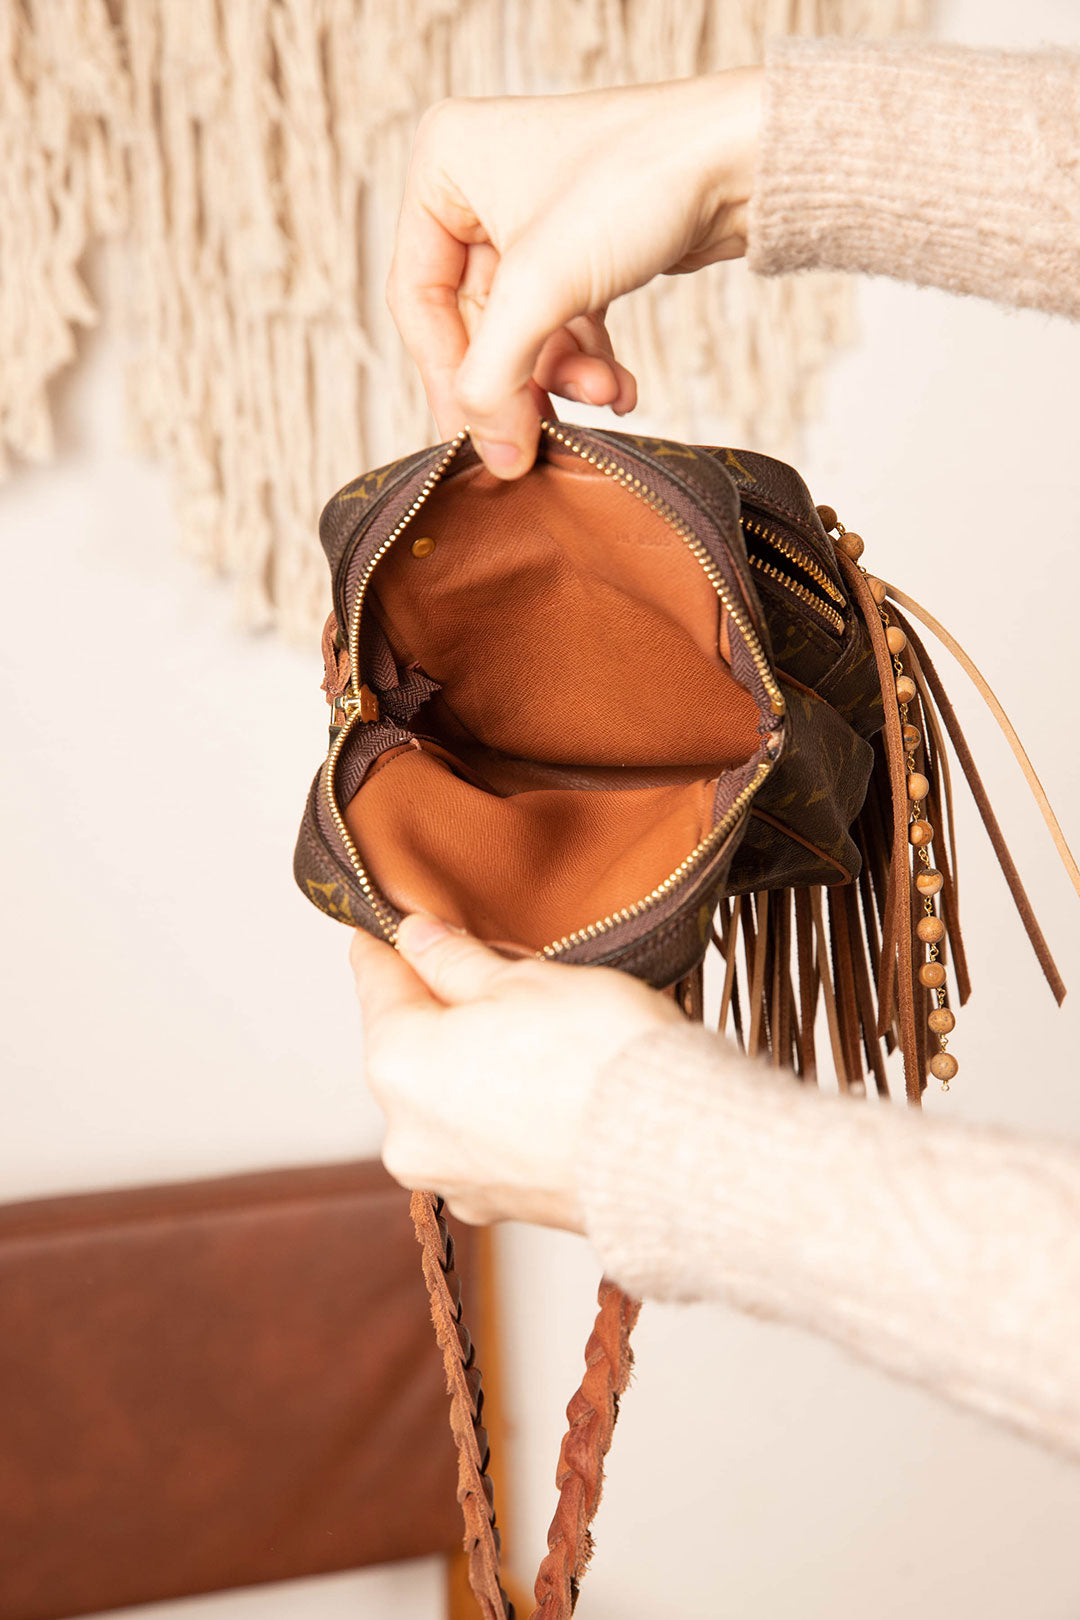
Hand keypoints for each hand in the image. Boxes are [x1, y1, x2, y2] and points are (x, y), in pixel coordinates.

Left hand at [350, 914, 685, 1230]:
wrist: (677, 1150)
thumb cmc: (602, 1057)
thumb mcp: (524, 979)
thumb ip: (455, 959)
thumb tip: (418, 939)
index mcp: (398, 1064)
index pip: (376, 982)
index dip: (388, 944)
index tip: (392, 923)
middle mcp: (407, 1132)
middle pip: (409, 1044)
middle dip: (444, 1004)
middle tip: (494, 965)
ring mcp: (452, 1177)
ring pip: (446, 1094)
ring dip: (474, 1058)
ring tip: (536, 1024)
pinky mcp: (498, 1205)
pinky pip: (483, 1137)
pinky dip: (502, 1106)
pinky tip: (548, 1079)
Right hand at [386, 69, 762, 475]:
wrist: (744, 158)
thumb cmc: (639, 183)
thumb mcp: (542, 287)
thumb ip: (494, 380)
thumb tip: (492, 460)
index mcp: (442, 167)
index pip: (418, 300)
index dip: (449, 380)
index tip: (485, 441)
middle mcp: (478, 185)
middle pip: (474, 324)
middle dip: (523, 380)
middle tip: (545, 437)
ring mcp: (531, 217)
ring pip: (523, 330)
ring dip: (563, 375)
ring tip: (606, 394)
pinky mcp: (581, 245)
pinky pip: (563, 322)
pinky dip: (589, 361)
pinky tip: (621, 388)